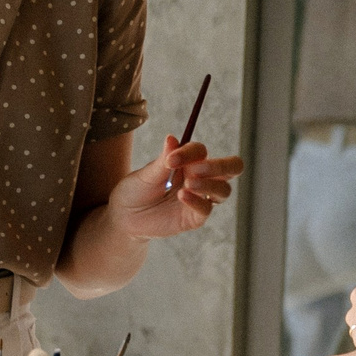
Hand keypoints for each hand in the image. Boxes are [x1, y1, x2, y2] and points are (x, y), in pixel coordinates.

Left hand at [108, 136, 241, 240]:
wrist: (124, 218)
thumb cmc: (135, 191)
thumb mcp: (145, 175)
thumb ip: (162, 160)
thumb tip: (172, 138)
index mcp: (188, 162)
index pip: (201, 151)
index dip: (190, 152)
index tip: (171, 160)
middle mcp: (200, 178)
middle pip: (231, 168)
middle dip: (220, 165)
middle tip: (197, 168)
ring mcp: (200, 198)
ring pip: (224, 190)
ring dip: (209, 184)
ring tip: (187, 184)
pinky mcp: (195, 217)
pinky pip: (207, 209)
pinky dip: (197, 201)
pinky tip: (182, 196)